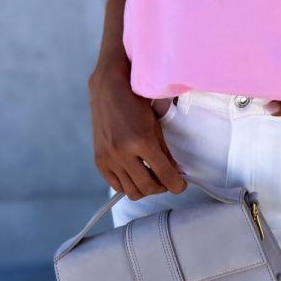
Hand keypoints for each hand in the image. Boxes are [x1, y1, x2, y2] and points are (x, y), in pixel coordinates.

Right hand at [87, 66, 186, 199]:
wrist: (108, 89)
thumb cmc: (135, 102)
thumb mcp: (156, 125)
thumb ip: (165, 151)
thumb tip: (176, 172)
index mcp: (141, 141)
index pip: (164, 175)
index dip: (177, 185)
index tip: (181, 186)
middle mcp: (123, 153)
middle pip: (148, 188)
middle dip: (162, 187)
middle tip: (167, 179)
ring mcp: (109, 158)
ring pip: (131, 191)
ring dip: (145, 188)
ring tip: (151, 176)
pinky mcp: (99, 160)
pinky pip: (116, 185)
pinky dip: (128, 185)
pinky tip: (135, 174)